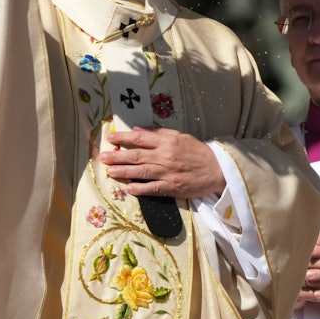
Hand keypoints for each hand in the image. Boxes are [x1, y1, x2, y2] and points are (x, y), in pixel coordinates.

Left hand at [99, 127, 224, 199]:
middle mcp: (165, 156)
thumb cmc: (197, 152)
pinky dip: (140, 188)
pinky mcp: (172, 187)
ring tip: (110, 171)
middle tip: (102, 157)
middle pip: (136, 156)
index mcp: (167, 142)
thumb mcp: (179, 136)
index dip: (123, 138)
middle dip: (117, 156)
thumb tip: (137, 130)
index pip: (140, 138)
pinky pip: (153, 188)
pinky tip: (128, 188)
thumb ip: (157, 133)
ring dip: (123, 172)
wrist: (217, 169)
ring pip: (141, 172)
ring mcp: (168, 173)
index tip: (110, 139)